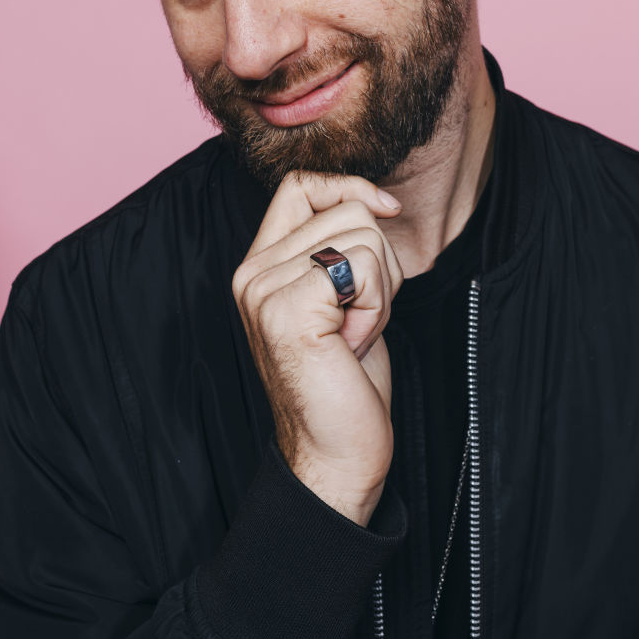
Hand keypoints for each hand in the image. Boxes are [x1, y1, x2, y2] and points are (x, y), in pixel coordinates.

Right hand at [232, 172, 403, 525]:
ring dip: (380, 287)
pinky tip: (353, 343)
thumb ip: (338, 248)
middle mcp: (252, 272)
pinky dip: (376, 304)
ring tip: (354, 333)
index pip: (300, 185)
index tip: (386, 210)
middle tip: (357, 319)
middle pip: (348, 208)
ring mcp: (264, 289)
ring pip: (361, 233)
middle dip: (378, 263)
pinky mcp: (288, 308)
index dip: (349, 187)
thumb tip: (375, 199)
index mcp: (259, 265)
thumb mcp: (340, 298)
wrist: (336, 453)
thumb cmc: (346, 380)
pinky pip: (361, 265)